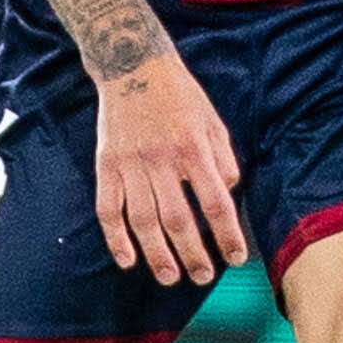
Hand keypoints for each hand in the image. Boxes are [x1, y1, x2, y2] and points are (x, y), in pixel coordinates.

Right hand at [92, 48, 244, 284]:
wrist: (132, 64)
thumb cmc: (179, 95)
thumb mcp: (212, 121)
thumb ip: (223, 159)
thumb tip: (228, 194)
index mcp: (193, 148)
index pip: (216, 203)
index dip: (227, 235)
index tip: (235, 258)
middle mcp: (161, 160)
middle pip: (179, 220)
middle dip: (193, 255)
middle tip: (203, 277)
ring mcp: (131, 164)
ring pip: (143, 221)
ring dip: (157, 255)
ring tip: (170, 277)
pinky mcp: (106, 165)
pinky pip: (108, 209)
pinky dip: (116, 238)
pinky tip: (128, 260)